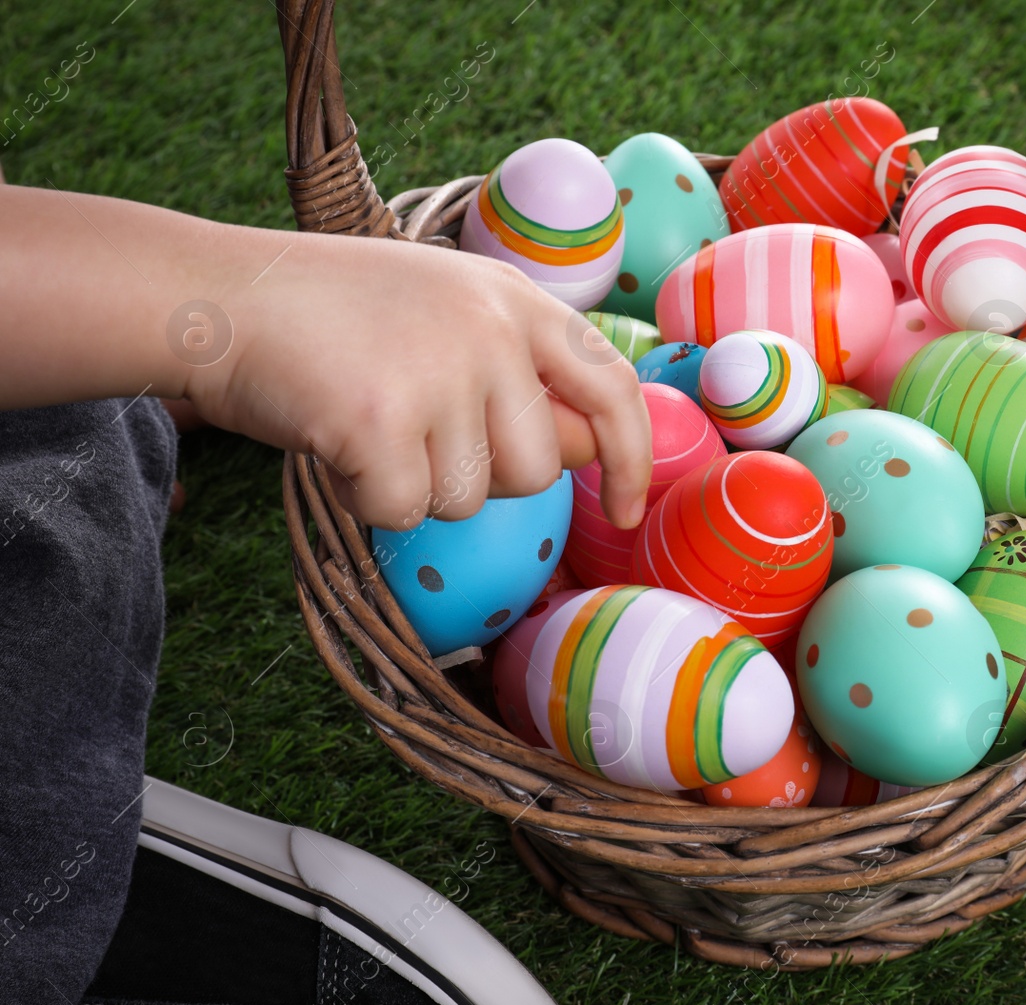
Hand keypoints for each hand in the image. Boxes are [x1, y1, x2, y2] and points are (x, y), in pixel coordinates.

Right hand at [188, 228, 650, 530]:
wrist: (217, 294)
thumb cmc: (333, 316)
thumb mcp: (447, 313)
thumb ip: (519, 374)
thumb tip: (588, 453)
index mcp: (514, 299)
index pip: (612, 388)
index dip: (631, 457)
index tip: (627, 511)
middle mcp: (490, 330)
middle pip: (536, 471)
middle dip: (478, 475)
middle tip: (411, 422)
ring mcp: (439, 372)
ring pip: (468, 499)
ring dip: (415, 484)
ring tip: (364, 417)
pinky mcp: (382, 420)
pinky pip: (405, 512)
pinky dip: (365, 498)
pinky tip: (334, 442)